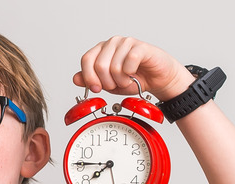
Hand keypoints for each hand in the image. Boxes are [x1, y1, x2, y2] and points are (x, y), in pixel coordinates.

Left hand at [72, 36, 193, 101]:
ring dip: (121, 81)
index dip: (89, 77)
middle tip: (117, 85)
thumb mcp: (109, 84)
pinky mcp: (140, 47)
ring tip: (127, 80)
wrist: (158, 80)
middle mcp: (112, 44)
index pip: (86, 60)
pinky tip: (134, 74)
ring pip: (114, 66)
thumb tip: (76, 78)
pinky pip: (129, 61)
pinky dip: (131, 73)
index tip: (96, 89)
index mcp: (102, 50)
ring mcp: (126, 43)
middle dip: (107, 82)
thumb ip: (92, 81)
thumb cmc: (135, 79)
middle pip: (99, 65)